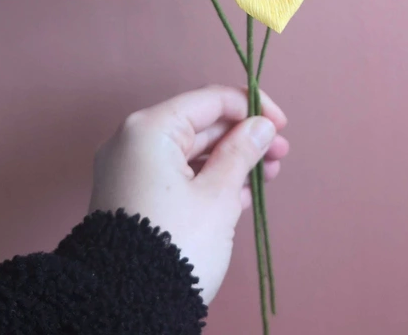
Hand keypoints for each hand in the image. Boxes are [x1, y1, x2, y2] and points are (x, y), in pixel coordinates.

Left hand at [89, 84, 288, 303]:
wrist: (126, 308)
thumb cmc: (175, 244)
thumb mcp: (217, 196)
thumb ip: (241, 152)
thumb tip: (261, 126)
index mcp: (150, 129)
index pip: (210, 99)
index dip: (251, 107)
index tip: (281, 125)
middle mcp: (134, 141)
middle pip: (201, 125)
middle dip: (243, 137)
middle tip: (280, 153)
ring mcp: (132, 170)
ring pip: (192, 152)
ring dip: (232, 159)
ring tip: (268, 175)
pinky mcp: (135, 196)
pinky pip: (179, 175)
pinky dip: (210, 179)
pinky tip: (243, 191)